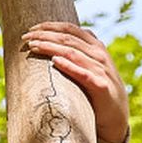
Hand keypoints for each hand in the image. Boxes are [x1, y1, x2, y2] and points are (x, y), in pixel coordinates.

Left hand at [20, 21, 129, 142]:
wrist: (116, 116)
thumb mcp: (90, 66)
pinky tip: (55, 61)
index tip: (31, 28)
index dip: (50, 26)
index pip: (70, 29)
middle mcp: (99, 54)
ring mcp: (101, 69)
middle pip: (68, 39)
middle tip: (25, 37)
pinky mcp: (100, 86)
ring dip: (51, 47)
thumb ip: (78, 52)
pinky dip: (69, 66)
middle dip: (45, 35)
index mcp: (95, 46)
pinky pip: (83, 74)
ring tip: (33, 46)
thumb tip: (54, 40)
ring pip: (72, 53)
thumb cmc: (97, 90)